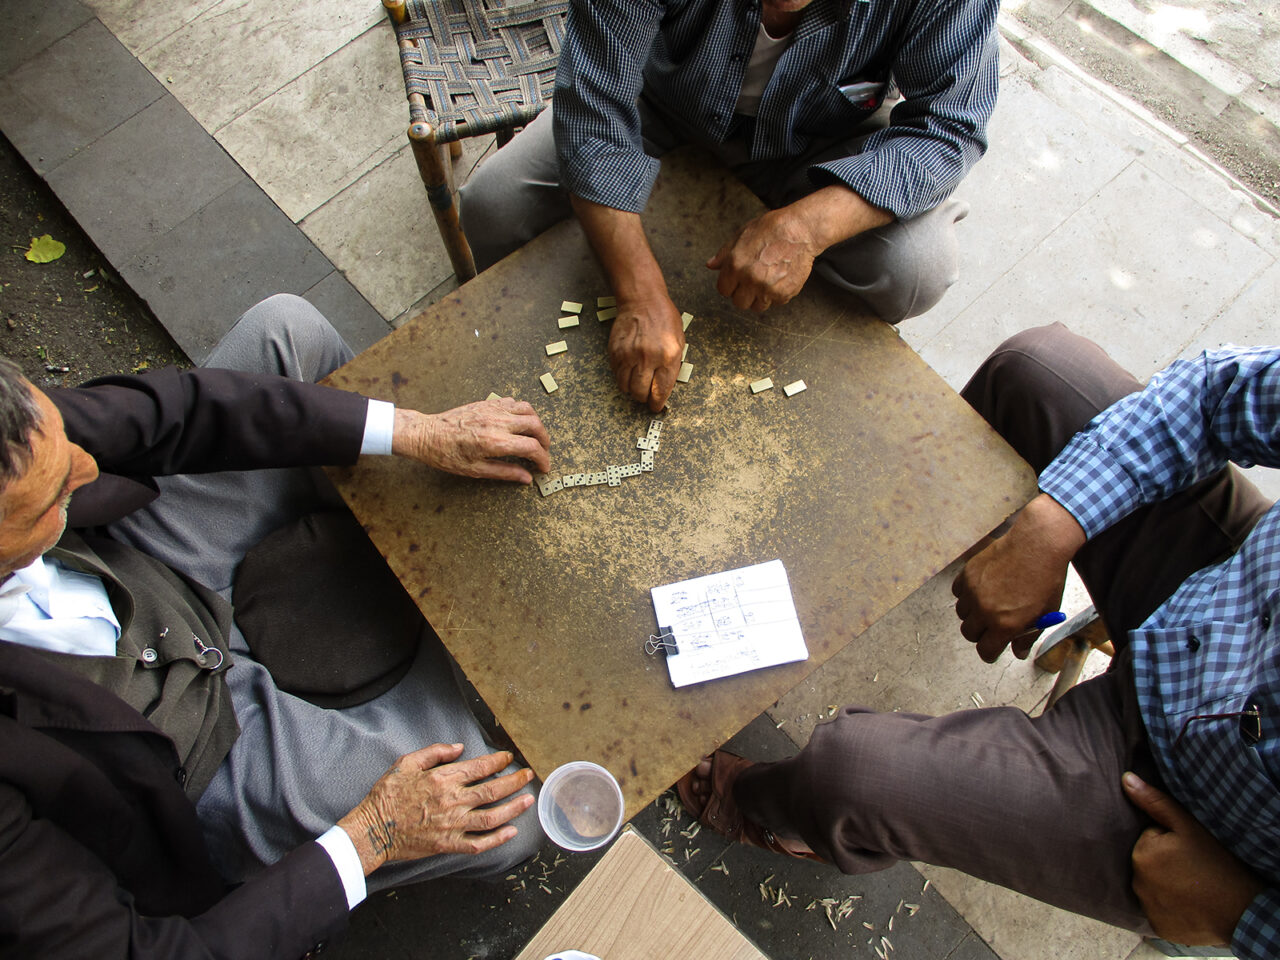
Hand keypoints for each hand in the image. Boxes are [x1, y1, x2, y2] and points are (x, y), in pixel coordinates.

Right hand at [337, 743, 534, 875]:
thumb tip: (460, 747)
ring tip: (528, 800)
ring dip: (513, 808)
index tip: (509, 758)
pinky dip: (497, 838)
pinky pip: (478, 843)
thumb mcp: (407, 762)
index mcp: (443, 779)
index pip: (480, 767)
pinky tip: (511, 832)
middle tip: (528, 775)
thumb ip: (435, 752)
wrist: (374, 829)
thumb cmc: (388, 794)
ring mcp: (452, 824)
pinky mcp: (449, 844)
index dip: (498, 761)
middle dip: (514, 781)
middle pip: (492, 790)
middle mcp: (452, 800)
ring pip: (492, 816)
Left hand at [392, 398, 549, 481]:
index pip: (531, 448)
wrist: (426, 434)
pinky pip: (513, 402)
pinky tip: (517, 423)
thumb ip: (505, 473)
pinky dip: (522, 412)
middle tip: (543, 452)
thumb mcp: (475, 470)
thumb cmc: (446, 455)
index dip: (543, 459)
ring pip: (527, 410)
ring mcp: (492, 410)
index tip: (543, 467)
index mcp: (494, 442)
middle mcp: (497, 423)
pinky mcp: (487, 403)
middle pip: (535, 426)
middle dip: (545, 441)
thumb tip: (526, 478)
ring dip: (536, 424)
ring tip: (534, 436)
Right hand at [607, 293, 684, 411]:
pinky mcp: (615, 352)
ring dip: (631, 390)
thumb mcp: (679, 342)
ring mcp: (629, 355)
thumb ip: (672, 366)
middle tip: (645, 396)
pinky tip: (628, 371)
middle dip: (643, 398)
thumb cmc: (664, 320)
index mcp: (668, 357)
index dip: (657, 403)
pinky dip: (622, 378)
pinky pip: (616, 374)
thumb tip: (663, 389)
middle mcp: (648, 358)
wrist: (643, 300)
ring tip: (636, 384)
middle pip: (640, 393)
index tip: (655, 407)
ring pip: (626, 387)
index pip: (660, 391)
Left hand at [706, 207, 820, 311]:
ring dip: (761, 297)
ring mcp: (767, 288)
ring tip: (768, 279)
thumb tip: (710, 265)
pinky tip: (780, 278)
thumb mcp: (742, 235)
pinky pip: (776, 303)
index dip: (731, 285)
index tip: (738, 281)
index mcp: (735, 265)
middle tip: (754, 281)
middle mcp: (750, 279)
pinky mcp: (784, 293)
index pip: (723, 290)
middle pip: (739, 303)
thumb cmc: (772, 228)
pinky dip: (777, 294)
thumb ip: (724, 253)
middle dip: (744, 294)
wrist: (801, 230)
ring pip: (757, 307)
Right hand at [951, 493, 1084, 661]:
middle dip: (981, 633)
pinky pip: (957, 593)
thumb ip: (1028, 636)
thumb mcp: (1044, 613)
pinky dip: (965, 594)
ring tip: (987, 604)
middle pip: (969, 634)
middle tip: (992, 625)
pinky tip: (981, 589)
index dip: (990, 652)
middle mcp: (984, 611)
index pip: (985, 651)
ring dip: (972, 614)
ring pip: (962, 614)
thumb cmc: (1046, 577)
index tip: (993, 648)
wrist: (1037, 545)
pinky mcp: (967, 575)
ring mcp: (973, 592)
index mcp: (1005, 625)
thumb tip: (1018, 652)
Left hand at [1123, 771, 1261, 944]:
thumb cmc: (1218, 864)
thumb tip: (1126, 779)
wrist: (1244, 911)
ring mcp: (1147, 907)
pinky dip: (1170, 908)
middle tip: (1193, 869)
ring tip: (1194, 886)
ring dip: (1166, 885)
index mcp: (1142, 853)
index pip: (1149, 840)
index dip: (1170, 843)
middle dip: (1165, 863)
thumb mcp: (1188, 826)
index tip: (1189, 851)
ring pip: (1152, 887)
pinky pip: (1158, 911)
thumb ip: (1155, 801)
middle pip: (1148, 864)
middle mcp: (1137, 882)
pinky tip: (1189, 905)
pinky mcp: (1158, 927)